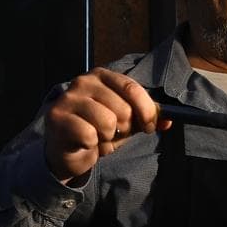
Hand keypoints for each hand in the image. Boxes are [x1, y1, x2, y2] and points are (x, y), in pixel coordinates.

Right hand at [43, 68, 168, 182]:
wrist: (65, 149)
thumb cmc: (97, 130)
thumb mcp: (126, 122)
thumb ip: (146, 118)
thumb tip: (168, 120)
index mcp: (102, 76)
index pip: (132, 88)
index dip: (146, 111)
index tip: (149, 127)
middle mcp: (83, 82)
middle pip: (123, 109)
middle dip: (125, 129)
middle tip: (113, 134)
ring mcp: (68, 99)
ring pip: (108, 123)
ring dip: (108, 138)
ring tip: (98, 138)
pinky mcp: (57, 118)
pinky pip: (90, 136)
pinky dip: (93, 146)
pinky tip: (85, 143)